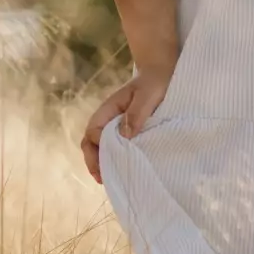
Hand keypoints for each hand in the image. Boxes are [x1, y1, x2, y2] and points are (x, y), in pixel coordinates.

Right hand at [80, 64, 173, 183]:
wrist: (163, 73)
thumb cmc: (156, 82)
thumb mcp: (148, 95)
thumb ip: (136, 113)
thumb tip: (124, 136)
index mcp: (109, 109)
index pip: (94, 132)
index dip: (98, 147)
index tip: (110, 160)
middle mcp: (108, 119)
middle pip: (91, 142)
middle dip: (94, 160)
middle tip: (102, 179)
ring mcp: (115, 125)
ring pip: (99, 146)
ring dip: (101, 162)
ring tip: (109, 180)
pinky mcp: (126, 130)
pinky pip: (114, 146)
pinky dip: (113, 158)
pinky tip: (120, 170)